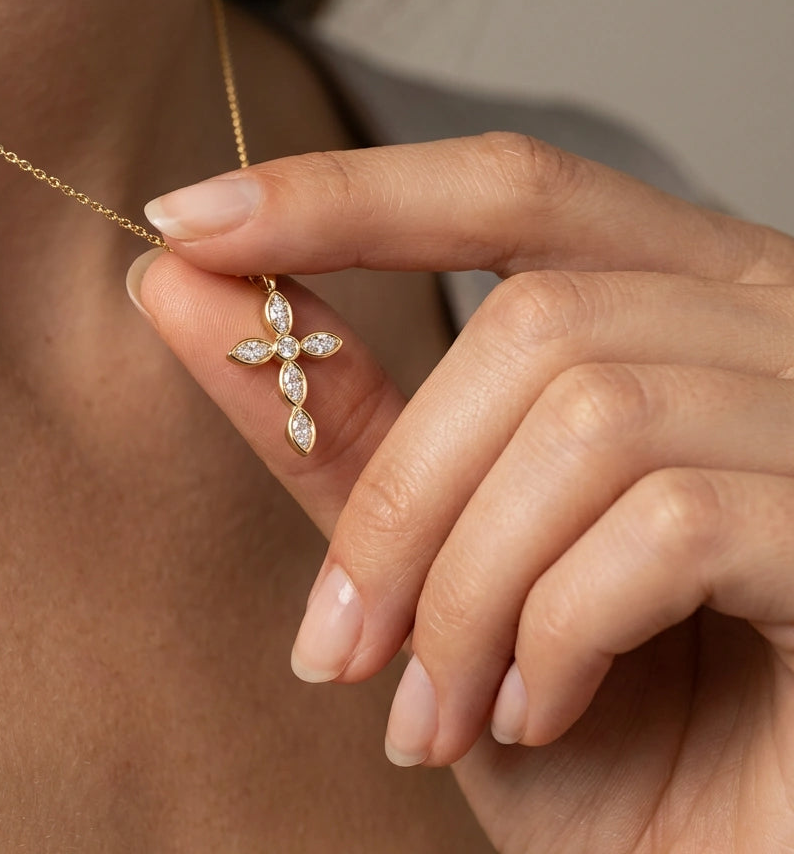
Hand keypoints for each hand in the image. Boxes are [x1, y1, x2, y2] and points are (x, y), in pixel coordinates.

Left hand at [130, 133, 793, 852]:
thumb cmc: (604, 729)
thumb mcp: (443, 564)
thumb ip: (335, 419)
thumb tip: (186, 285)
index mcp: (681, 309)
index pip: (511, 191)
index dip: (346, 196)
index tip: (189, 223)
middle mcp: (778, 330)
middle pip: (535, 321)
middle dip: (399, 494)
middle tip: (336, 645)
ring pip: (587, 419)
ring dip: (462, 585)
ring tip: (432, 710)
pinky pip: (666, 524)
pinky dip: (556, 630)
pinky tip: (537, 711)